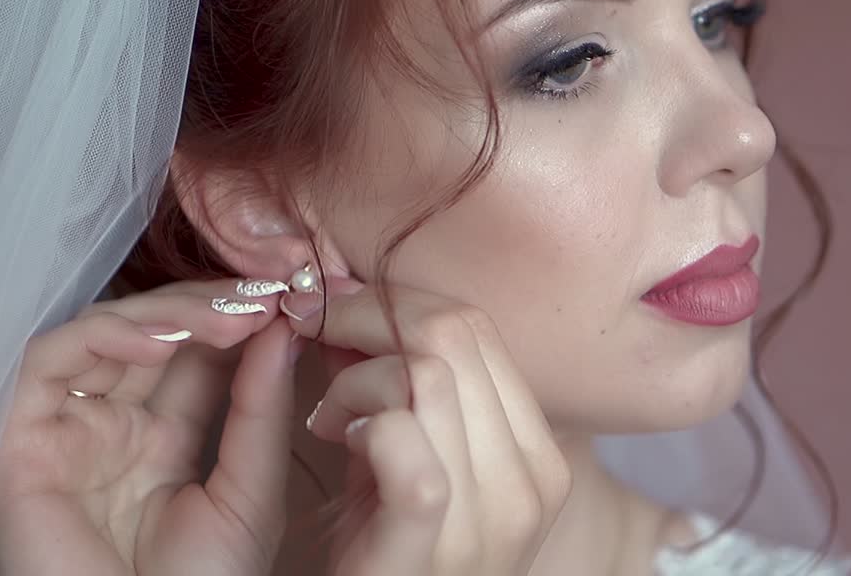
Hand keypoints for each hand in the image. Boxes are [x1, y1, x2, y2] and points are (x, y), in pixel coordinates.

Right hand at [0, 280, 297, 575]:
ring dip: (170, 313)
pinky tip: (162, 341)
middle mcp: (112, 426)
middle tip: (266, 295)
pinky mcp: (21, 439)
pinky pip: (50, 362)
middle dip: (210, 307)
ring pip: (105, 335)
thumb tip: (282, 330)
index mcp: (164, 439)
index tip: (290, 295)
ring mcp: (68, 430)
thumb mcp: (250, 491)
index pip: (196, 356)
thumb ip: (261, 412)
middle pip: (153, 335)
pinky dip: (103, 337)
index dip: (238, 320)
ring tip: (232, 318)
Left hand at [286, 281, 571, 575]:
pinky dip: (362, 418)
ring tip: (328, 415)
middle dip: (366, 316)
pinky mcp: (437, 539)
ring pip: (427, 372)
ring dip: (356, 374)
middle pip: (455, 334)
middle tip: (313, 332)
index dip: (397, 300)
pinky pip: (407, 440)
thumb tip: (352, 303)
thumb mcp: (410, 464)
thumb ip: (398, 391)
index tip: (337, 307)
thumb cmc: (388, 557)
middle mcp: (531, 478)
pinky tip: (338, 440)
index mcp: (537, 452)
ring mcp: (493, 512)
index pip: (478, 327)